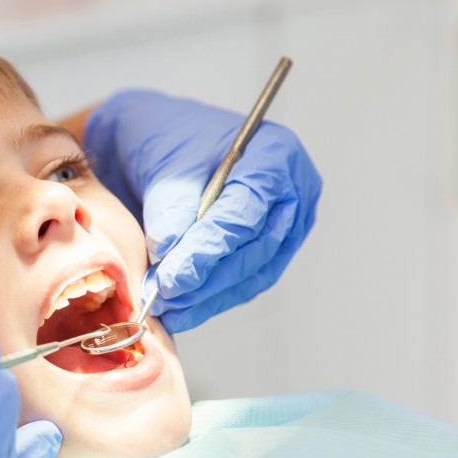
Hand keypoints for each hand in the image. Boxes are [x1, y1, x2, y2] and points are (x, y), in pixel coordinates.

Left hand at [84, 89, 320, 332]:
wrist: (165, 148)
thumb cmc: (169, 144)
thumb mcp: (166, 168)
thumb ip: (172, 211)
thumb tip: (171, 256)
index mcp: (274, 154)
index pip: (247, 210)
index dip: (210, 247)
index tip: (174, 276)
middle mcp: (292, 190)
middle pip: (257, 246)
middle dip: (208, 278)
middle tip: (166, 296)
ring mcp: (287, 223)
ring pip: (254, 271)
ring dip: (209, 296)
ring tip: (169, 310)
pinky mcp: (271, 250)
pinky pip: (247, 281)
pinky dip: (213, 299)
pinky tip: (183, 312)